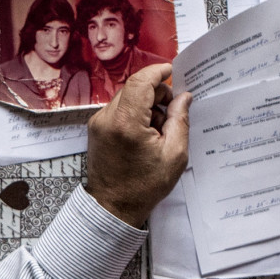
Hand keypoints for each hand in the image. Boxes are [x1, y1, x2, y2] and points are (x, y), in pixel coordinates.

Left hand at [85, 63, 191, 227]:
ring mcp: (98, 123)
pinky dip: (135, 114)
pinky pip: (119, 110)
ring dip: (146, 105)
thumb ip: (180, 120)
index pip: (141, 81)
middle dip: (157, 93)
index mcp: (126, 123)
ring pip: (127, 98)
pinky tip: (145, 134)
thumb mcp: (174, 155)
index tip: (173, 71)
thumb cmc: (143, 186)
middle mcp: (107, 118)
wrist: (112, 207)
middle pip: (135, 88)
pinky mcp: (96, 129)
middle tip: (173, 113)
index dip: (159, 72)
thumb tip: (183, 97)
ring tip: (159, 130)